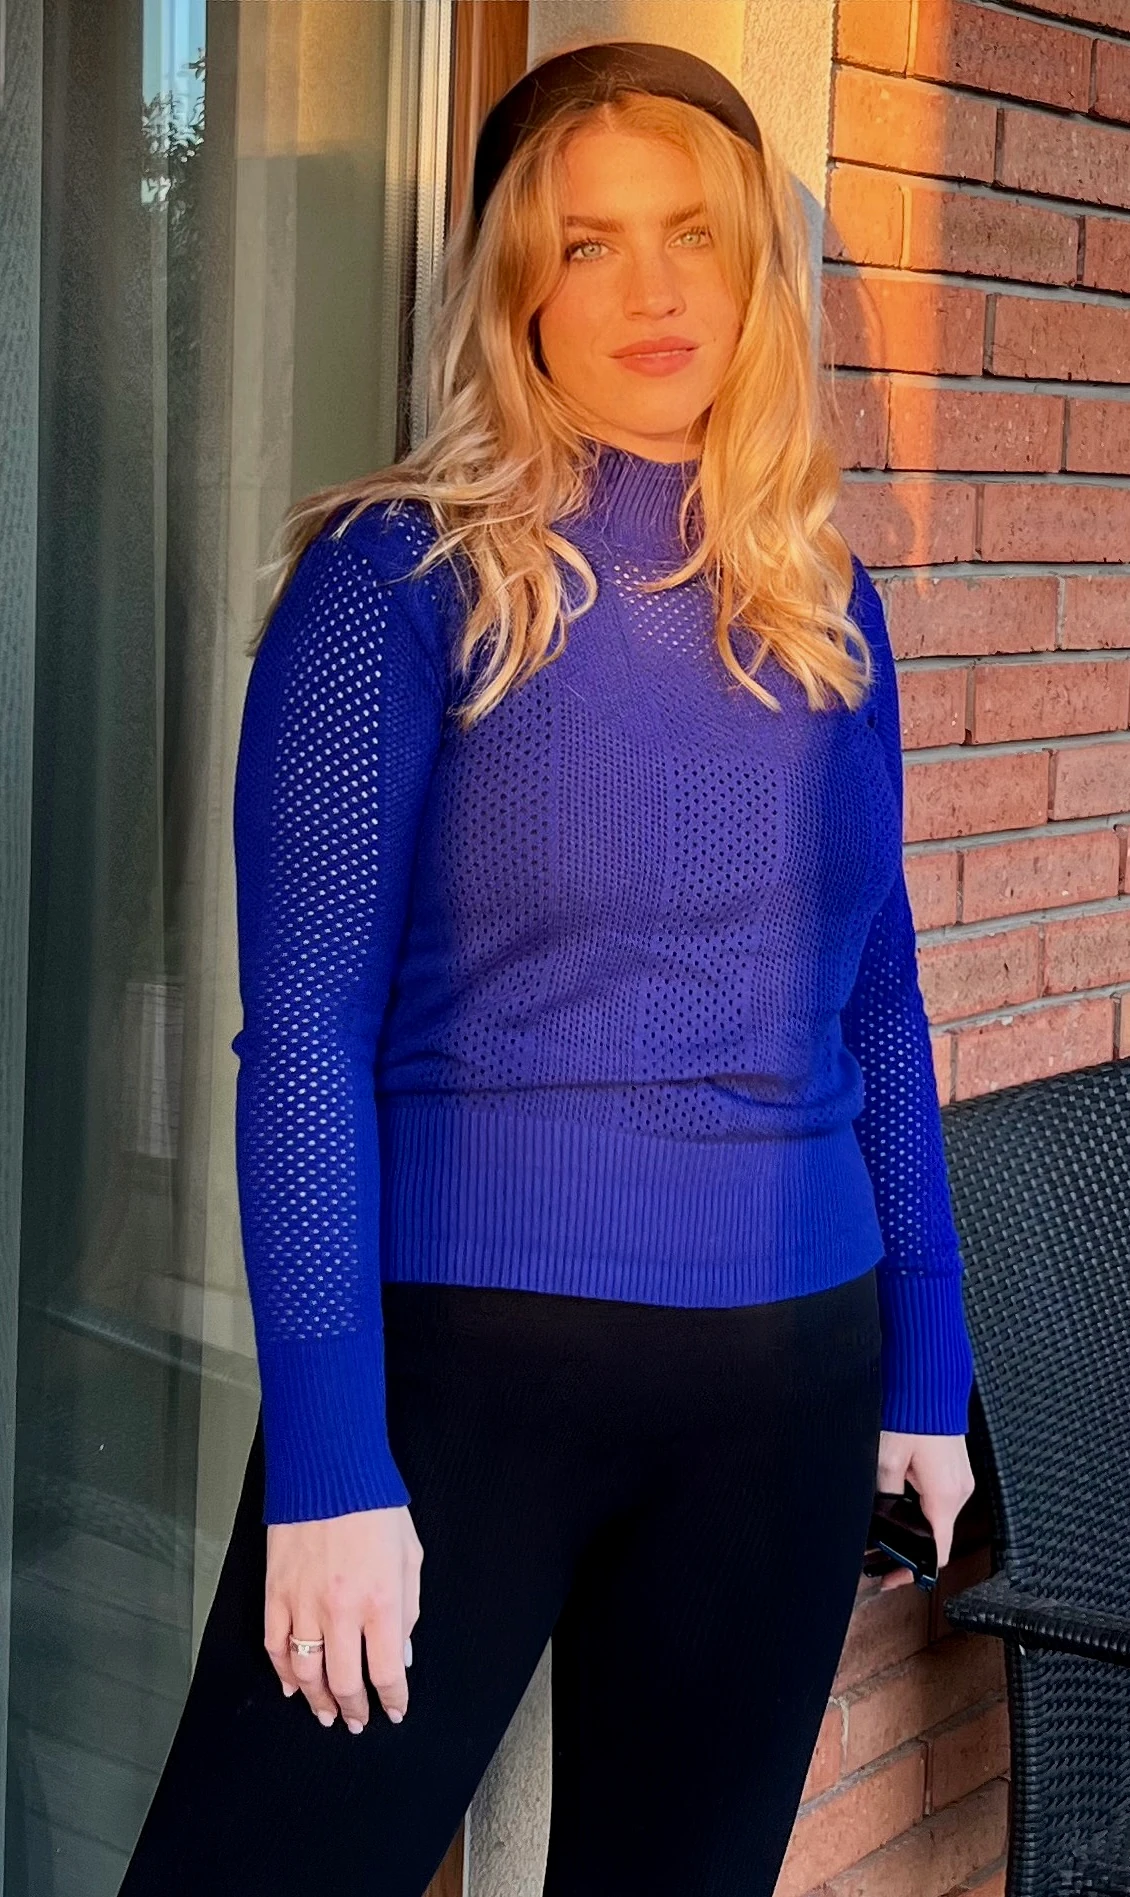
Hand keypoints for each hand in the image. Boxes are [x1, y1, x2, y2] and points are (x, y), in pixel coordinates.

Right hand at [264, 1504, 422, 1730]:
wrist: (329, 1469)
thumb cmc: (375, 1507)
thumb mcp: (409, 1556)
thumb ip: (408, 1610)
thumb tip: (399, 1655)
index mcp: (381, 1602)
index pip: (385, 1672)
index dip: (391, 1700)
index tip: (394, 1710)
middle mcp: (341, 1610)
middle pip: (344, 1682)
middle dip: (353, 1709)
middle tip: (356, 1721)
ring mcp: (303, 1604)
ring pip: (306, 1672)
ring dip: (317, 1700)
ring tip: (326, 1713)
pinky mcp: (275, 1593)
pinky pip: (276, 1645)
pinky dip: (282, 1672)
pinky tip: (292, 1686)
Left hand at [874, 1430, 975, 1591]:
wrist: (930, 1385)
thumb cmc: (912, 1415)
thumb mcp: (886, 1460)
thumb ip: (885, 1494)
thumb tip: (879, 1517)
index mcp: (944, 1496)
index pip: (937, 1551)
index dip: (914, 1570)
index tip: (893, 1578)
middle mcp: (959, 1492)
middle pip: (937, 1535)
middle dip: (909, 1547)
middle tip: (878, 1552)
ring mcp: (961, 1480)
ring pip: (937, 1516)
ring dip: (916, 1524)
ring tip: (885, 1525)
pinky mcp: (957, 1469)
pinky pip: (940, 1498)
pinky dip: (923, 1506)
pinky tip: (902, 1500)